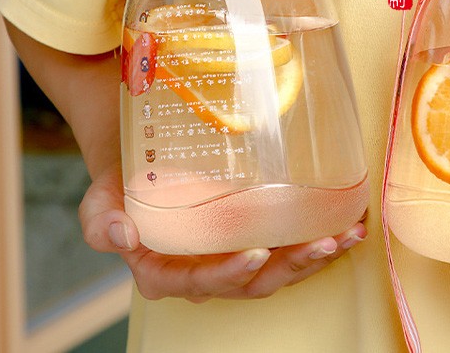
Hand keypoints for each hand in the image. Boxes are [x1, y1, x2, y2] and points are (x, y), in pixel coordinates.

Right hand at [79, 165, 366, 301]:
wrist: (146, 166)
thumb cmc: (124, 186)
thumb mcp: (100, 202)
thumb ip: (102, 222)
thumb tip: (123, 236)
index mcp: (168, 272)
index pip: (202, 282)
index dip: (230, 273)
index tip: (256, 254)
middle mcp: (207, 270)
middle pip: (253, 281)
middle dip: (290, 267)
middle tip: (321, 245)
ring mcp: (234, 254)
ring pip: (279, 269)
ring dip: (315, 257)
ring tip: (345, 237)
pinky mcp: (256, 234)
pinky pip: (290, 245)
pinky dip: (321, 238)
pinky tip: (349, 224)